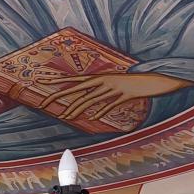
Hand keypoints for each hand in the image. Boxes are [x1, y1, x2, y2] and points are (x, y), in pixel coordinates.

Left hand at [37, 72, 188, 120]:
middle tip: (43, 103)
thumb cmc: (132, 83)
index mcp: (99, 76)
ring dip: (77, 109)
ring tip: (65, 117)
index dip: (55, 81)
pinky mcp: (125, 94)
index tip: (39, 80)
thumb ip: (100, 92)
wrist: (154, 79)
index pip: (72, 80)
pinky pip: (111, 103)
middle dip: (59, 96)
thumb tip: (89, 106)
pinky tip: (93, 117)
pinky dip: (102, 110)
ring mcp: (113, 87)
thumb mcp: (113, 84)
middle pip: (76, 89)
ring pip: (91, 99)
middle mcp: (103, 80)